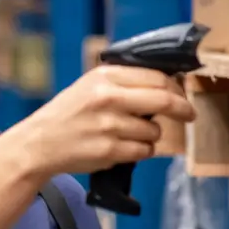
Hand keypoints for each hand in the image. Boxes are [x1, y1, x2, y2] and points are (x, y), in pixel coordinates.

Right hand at [17, 65, 195, 176]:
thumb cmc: (68, 114)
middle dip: (183, 109)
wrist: (39, 143)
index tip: (181, 95)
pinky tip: (123, 147)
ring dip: (152, 135)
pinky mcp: (109, 150)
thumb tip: (166, 84)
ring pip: (154, 131)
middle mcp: (108, 98)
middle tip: (189, 114)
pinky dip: (141, 151)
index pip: (156, 78)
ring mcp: (109, 126)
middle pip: (164, 101)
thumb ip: (124, 82)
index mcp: (105, 77)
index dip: (176, 88)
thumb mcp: (90, 86)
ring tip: (130, 134)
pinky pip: (144, 151)